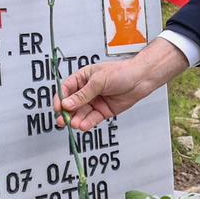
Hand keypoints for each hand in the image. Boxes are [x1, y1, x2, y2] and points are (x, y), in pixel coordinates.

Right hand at [55, 39, 188, 131]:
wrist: (141, 79)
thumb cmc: (121, 72)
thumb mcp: (99, 81)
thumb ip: (83, 94)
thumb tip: (67, 103)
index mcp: (83, 78)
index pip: (66, 89)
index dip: (60, 99)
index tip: (58, 108)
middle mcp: (87, 91)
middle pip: (72, 104)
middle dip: (67, 113)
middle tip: (63, 120)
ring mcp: (95, 101)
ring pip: (81, 113)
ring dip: (77, 119)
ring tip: (75, 124)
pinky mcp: (103, 111)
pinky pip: (92, 119)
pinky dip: (87, 123)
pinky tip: (84, 126)